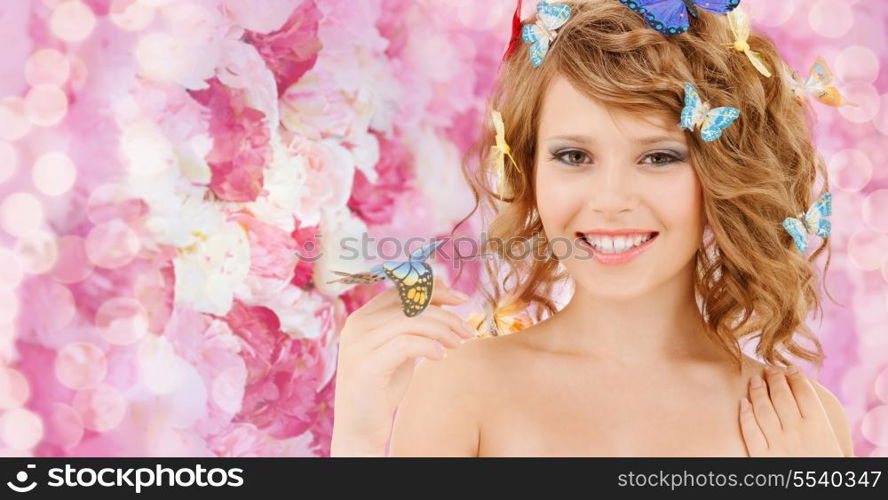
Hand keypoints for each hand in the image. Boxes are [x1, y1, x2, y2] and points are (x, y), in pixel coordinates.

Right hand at [329, 278, 476, 455]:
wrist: (361, 426)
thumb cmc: (383, 386)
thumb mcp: (400, 348)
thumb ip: (413, 325)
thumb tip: (443, 299)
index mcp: (362, 317)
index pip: (401, 290)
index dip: (433, 290)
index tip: (461, 299)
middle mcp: (357, 325)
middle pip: (409, 305)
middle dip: (445, 315)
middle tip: (468, 330)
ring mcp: (359, 344)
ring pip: (410, 321)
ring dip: (442, 330)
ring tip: (460, 344)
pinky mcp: (367, 365)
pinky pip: (405, 344)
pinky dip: (429, 346)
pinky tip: (442, 356)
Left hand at [739, 364, 843, 456]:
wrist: (820, 498)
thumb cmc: (827, 466)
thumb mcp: (835, 445)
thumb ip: (822, 423)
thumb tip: (812, 401)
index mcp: (819, 428)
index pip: (805, 393)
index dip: (796, 377)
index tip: (791, 368)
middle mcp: (798, 433)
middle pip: (782, 397)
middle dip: (774, 379)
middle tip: (769, 369)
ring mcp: (778, 444)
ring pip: (763, 409)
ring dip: (758, 391)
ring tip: (755, 380)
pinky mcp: (762, 457)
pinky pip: (750, 431)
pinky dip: (746, 414)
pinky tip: (744, 403)